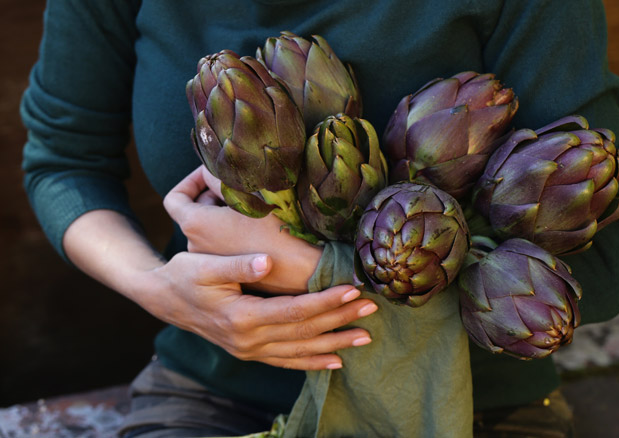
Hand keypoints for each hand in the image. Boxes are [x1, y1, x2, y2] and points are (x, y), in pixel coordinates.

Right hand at [141, 252, 376, 369]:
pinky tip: (335, 362)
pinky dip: (312, 362)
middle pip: (304, 332)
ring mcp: (249, 350)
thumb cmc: (185, 274)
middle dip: (339, 320)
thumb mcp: (205, 265)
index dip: (325, 301)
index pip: (294, 311)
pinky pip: (287, 361)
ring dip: (334, 344)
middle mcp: (248, 340)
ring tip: (365, 337)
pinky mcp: (250, 352)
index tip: (352, 290)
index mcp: (241, 317)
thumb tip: (268, 261)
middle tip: (371, 308)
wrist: (164, 299)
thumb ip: (238, 265)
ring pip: (300, 351)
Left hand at [163, 166, 321, 293]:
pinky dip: (237, 231)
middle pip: (196, 213)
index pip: (175, 198)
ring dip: (228, 212)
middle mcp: (198, 247)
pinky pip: (226, 245)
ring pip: (213, 229)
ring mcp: (215, 263)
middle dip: (215, 195)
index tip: (212, 173)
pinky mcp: (232, 273)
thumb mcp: (250, 190)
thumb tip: (212, 168)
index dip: (190, 180)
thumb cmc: (280, 227)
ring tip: (258, 203)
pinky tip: (263, 224)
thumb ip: (221, 175)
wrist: (307, 270)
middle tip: (244, 185)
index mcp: (196, 225)